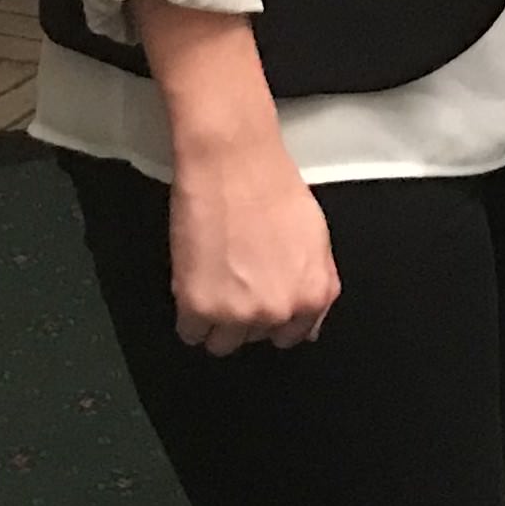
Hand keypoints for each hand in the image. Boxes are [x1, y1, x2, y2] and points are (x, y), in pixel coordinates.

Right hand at [165, 129, 338, 354]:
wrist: (233, 162)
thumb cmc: (273, 189)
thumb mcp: (316, 239)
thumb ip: (314, 284)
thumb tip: (306, 325)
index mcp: (313, 295)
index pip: (291, 335)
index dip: (272, 315)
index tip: (259, 297)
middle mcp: (279, 311)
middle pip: (254, 337)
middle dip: (244, 312)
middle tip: (235, 274)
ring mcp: (238, 314)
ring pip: (221, 342)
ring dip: (215, 318)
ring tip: (213, 276)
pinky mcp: (199, 308)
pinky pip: (190, 333)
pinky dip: (188, 313)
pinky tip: (195, 279)